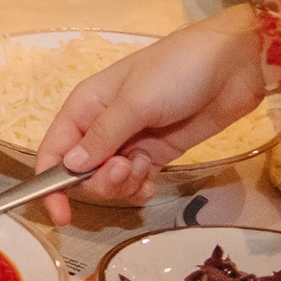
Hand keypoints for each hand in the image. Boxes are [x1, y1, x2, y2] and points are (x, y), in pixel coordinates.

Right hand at [31, 6, 265, 224]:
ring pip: (110, 180)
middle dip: (100, 181)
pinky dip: (140, 187)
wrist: (230, 67)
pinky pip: (136, 181)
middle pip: (82, 172)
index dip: (50, 183)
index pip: (54, 149)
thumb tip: (69, 167)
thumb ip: (102, 136)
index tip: (62, 213)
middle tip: (127, 167)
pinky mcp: (156, 152)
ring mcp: (130, 140)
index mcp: (85, 106)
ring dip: (123, 184)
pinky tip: (152, 180)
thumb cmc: (175, 72)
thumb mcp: (135, 102)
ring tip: (146, 166)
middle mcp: (101, 125)